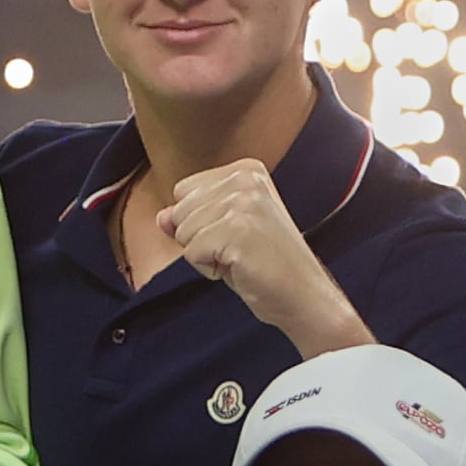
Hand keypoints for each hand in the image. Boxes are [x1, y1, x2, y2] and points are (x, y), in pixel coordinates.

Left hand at [160, 161, 368, 347]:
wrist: (303, 296)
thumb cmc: (267, 266)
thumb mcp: (225, 232)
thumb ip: (192, 218)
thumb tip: (162, 216)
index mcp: (245, 170)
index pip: (184, 190)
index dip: (200, 222)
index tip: (235, 235)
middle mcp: (245, 179)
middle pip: (180, 209)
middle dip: (199, 239)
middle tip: (238, 250)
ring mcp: (243, 202)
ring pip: (183, 232)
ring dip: (205, 255)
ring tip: (240, 258)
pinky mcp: (237, 229)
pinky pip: (191, 252)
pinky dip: (209, 270)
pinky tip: (239, 268)